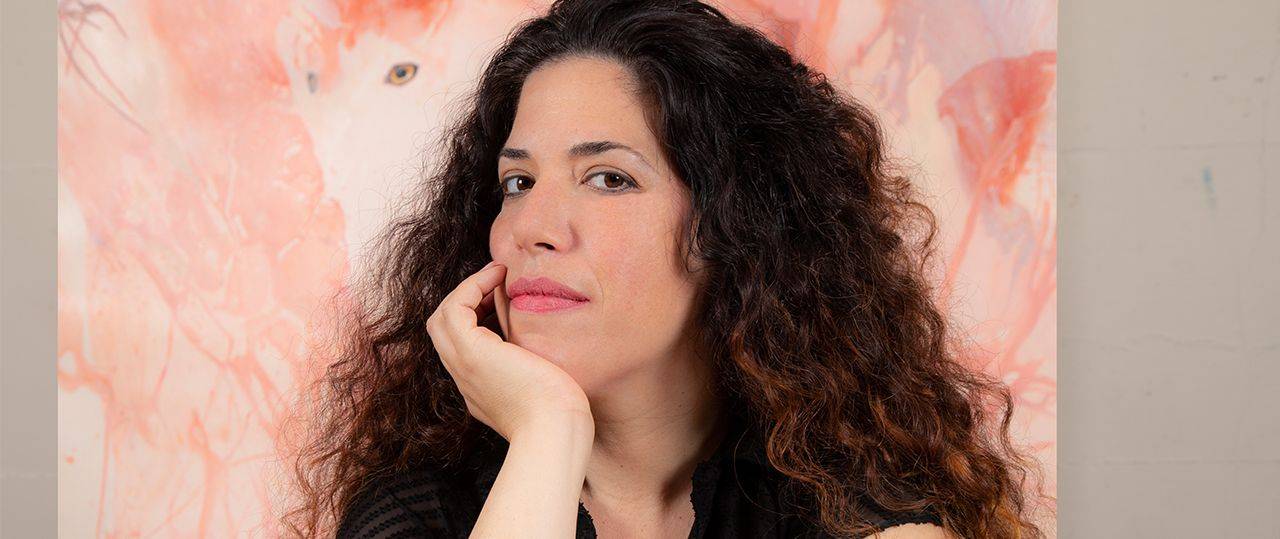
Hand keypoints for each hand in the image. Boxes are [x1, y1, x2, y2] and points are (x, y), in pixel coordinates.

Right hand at [426, 261, 592, 441]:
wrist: (556, 433)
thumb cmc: (563, 415)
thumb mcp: (545, 386)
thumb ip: (535, 366)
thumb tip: (544, 341)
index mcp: (482, 389)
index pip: (463, 346)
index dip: (477, 317)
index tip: (503, 299)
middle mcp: (466, 380)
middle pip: (442, 331)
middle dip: (465, 301)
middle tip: (496, 283)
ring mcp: (464, 368)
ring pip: (442, 319)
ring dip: (466, 290)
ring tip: (496, 275)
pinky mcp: (472, 354)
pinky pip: (455, 309)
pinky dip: (472, 286)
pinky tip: (498, 278)